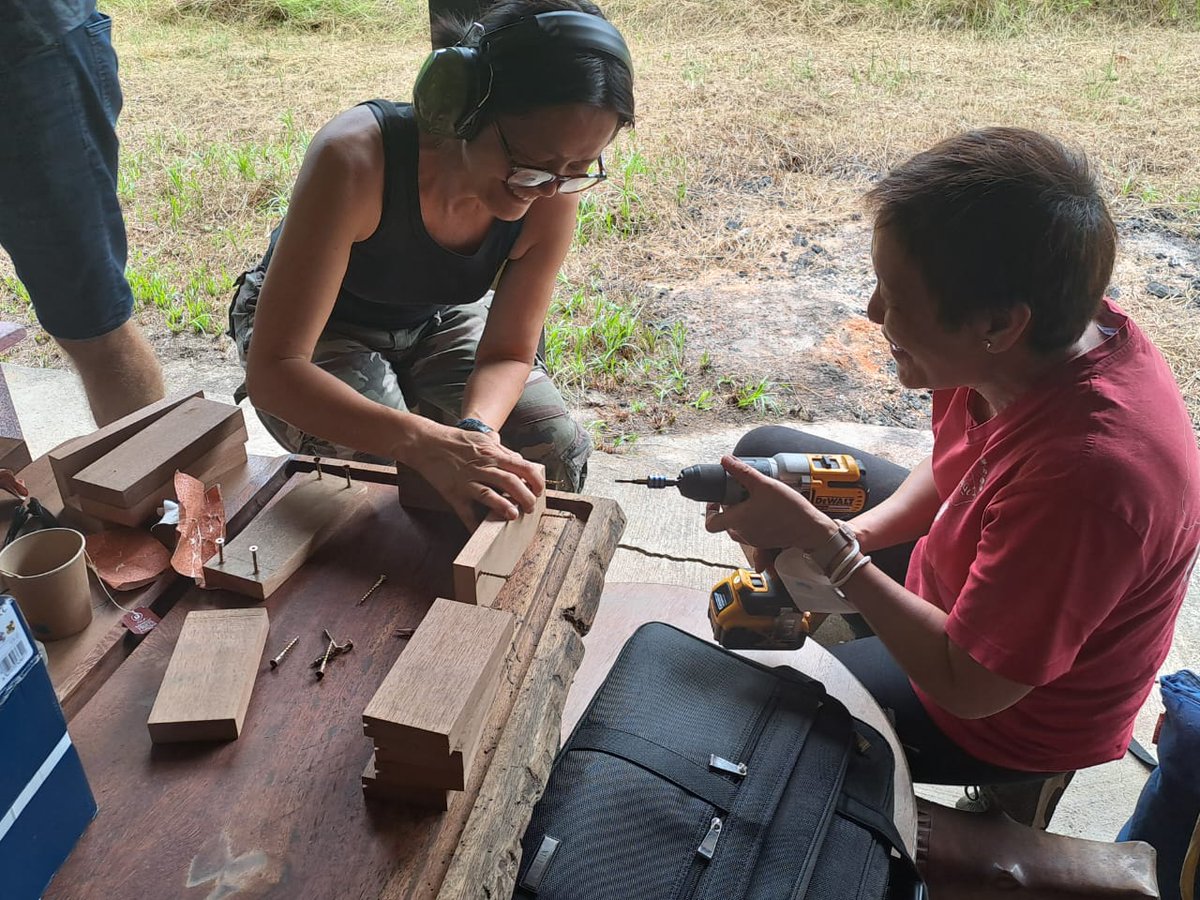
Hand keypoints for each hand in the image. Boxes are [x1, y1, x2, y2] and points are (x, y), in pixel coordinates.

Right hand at [407, 423, 544, 527]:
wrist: (425, 442)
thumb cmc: (455, 440)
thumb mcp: (482, 439)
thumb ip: (502, 451)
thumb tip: (520, 461)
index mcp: (492, 454)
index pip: (523, 467)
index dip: (536, 481)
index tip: (539, 490)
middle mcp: (482, 467)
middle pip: (511, 483)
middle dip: (525, 497)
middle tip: (530, 508)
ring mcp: (467, 481)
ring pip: (490, 496)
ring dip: (505, 507)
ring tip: (514, 516)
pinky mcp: (453, 492)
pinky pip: (465, 512)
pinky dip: (473, 524)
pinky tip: (481, 532)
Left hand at [704, 455, 837, 552]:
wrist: (811, 529)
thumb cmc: (789, 510)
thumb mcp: (764, 484)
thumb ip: (742, 472)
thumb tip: (727, 461)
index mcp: (738, 521)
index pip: (711, 523)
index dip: (709, 510)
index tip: (716, 500)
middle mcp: (744, 534)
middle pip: (725, 523)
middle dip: (728, 508)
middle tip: (737, 495)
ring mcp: (755, 540)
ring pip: (739, 529)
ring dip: (741, 516)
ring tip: (752, 501)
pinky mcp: (766, 542)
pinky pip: (752, 533)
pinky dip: (753, 522)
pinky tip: (764, 510)